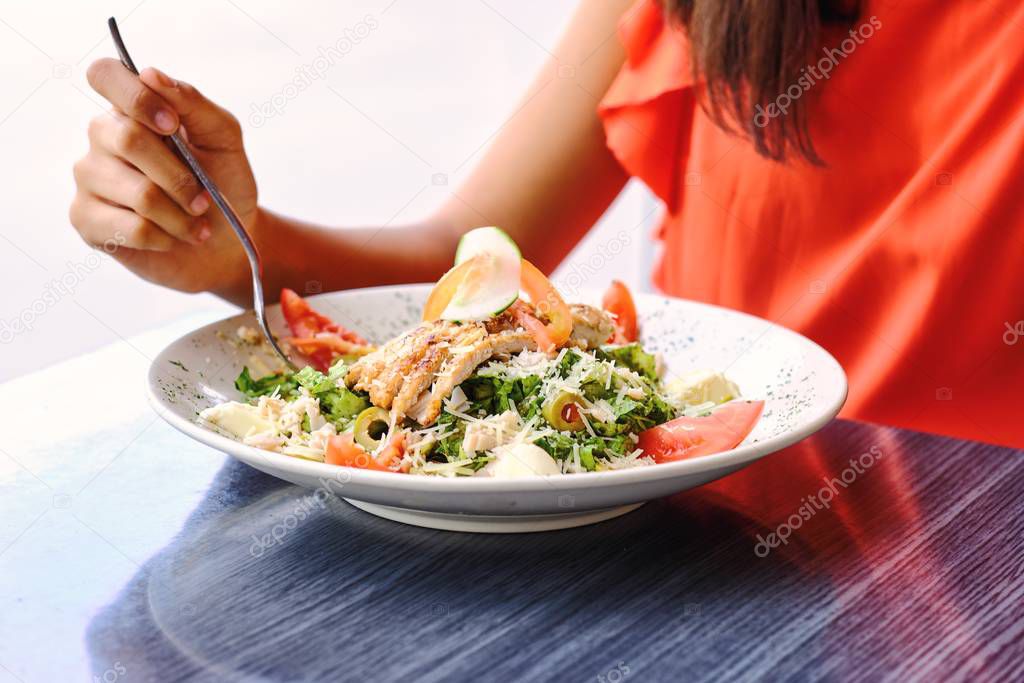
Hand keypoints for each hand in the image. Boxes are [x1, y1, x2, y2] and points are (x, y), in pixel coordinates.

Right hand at [70, 59, 258, 295]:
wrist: (225, 243)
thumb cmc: (223, 185)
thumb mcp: (223, 140)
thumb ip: (193, 104)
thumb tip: (150, 74)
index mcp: (132, 110)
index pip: (105, 75)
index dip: (137, 97)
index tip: (173, 125)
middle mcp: (102, 137)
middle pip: (129, 139)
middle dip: (181, 177)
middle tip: (204, 199)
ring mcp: (88, 177)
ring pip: (139, 194)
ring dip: (182, 215)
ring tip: (195, 223)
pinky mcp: (85, 219)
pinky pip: (132, 228)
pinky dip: (166, 238)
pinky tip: (171, 238)